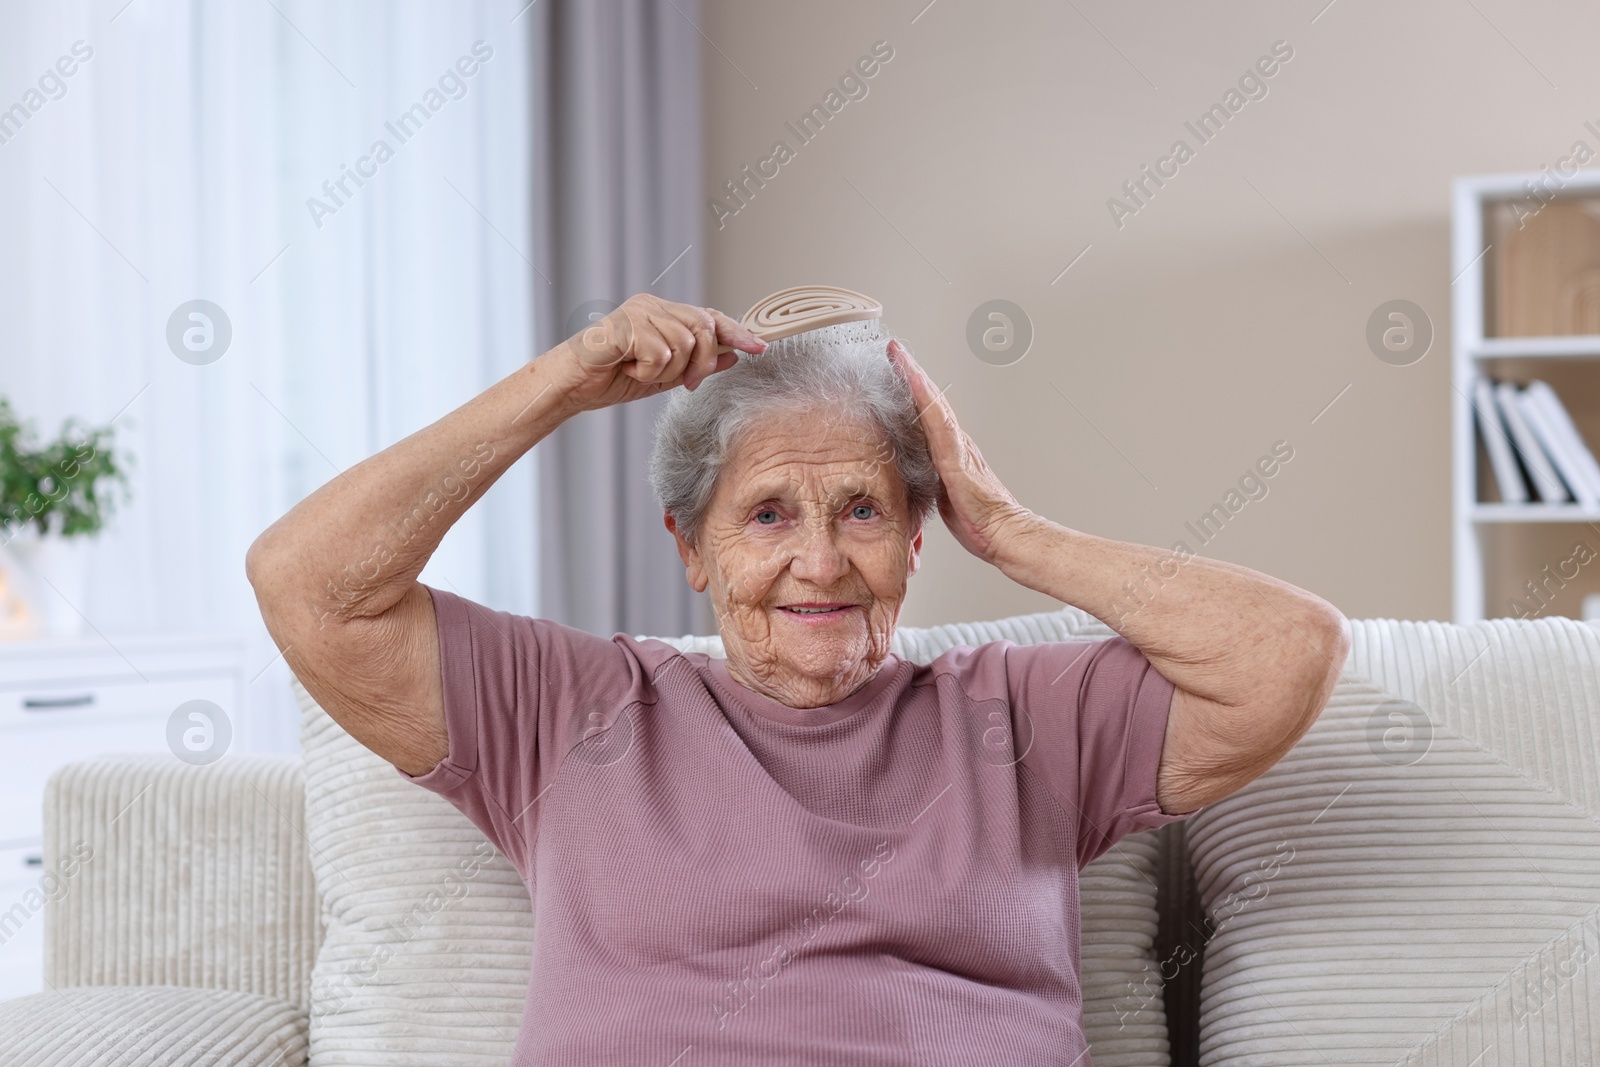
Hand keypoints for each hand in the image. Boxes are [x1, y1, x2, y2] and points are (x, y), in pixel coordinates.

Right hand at [549, 293, 766, 412]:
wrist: (571, 387)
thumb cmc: (611, 379)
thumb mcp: (664, 376)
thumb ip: (696, 365)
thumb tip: (733, 355)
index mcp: (662, 313)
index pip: (709, 316)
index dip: (737, 331)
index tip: (760, 347)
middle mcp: (652, 305)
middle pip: (705, 328)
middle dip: (703, 363)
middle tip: (686, 384)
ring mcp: (639, 311)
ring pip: (685, 344)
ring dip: (668, 371)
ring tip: (640, 372)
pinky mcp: (627, 323)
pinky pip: (661, 353)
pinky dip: (648, 371)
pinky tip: (627, 368)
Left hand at [887, 339, 1034, 564]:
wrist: (1004, 533)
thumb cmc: (978, 521)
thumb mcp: (943, 498)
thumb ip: (928, 483)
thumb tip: (907, 480)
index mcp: (950, 452)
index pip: (927, 414)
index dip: (911, 390)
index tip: (895, 368)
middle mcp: (955, 442)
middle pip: (929, 400)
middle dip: (911, 373)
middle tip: (893, 349)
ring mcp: (956, 447)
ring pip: (933, 403)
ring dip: (915, 377)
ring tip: (898, 354)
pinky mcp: (955, 457)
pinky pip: (937, 421)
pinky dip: (925, 399)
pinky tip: (914, 381)